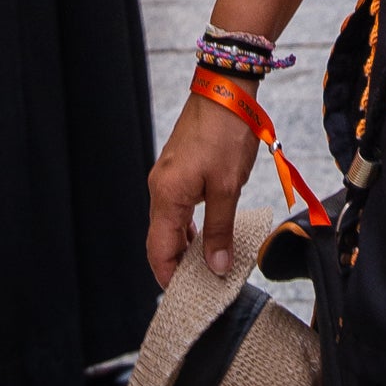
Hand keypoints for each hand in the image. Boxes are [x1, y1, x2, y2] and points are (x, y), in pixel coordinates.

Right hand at [147, 89, 259, 286]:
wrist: (226, 87)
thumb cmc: (226, 132)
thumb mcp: (227, 186)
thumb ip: (220, 230)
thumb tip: (217, 268)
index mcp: (166, 196)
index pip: (158, 252)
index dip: (171, 278)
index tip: (190, 298)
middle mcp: (159, 188)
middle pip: (160, 241)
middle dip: (179, 266)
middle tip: (203, 286)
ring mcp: (167, 177)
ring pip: (168, 225)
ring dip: (184, 247)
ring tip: (208, 266)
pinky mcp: (177, 169)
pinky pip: (176, 208)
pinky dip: (187, 227)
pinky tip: (205, 236)